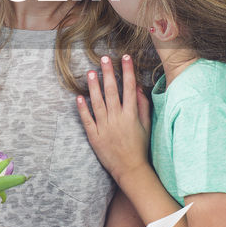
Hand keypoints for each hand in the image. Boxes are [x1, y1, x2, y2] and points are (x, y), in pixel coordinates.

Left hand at [77, 54, 151, 181]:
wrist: (131, 169)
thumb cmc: (140, 147)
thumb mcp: (146, 126)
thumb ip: (142, 106)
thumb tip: (137, 87)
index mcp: (131, 115)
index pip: (129, 88)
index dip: (127, 71)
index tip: (125, 57)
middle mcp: (117, 119)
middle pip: (112, 92)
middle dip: (108, 73)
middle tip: (104, 58)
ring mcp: (105, 128)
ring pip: (98, 103)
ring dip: (94, 87)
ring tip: (90, 72)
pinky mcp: (94, 136)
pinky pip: (87, 120)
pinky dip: (82, 109)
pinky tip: (79, 97)